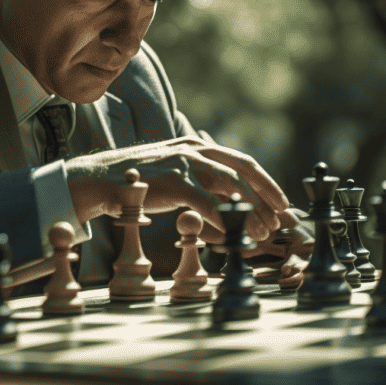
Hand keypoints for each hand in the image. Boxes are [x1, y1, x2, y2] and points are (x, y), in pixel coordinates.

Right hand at [65, 135, 288, 240]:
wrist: (98, 182)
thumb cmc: (137, 186)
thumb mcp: (175, 180)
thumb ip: (201, 187)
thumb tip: (230, 213)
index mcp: (197, 146)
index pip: (243, 162)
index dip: (267, 184)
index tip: (284, 206)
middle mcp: (194, 148)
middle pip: (245, 170)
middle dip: (270, 196)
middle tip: (287, 221)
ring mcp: (184, 162)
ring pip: (232, 187)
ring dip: (252, 213)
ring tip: (264, 234)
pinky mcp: (174, 181)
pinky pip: (209, 204)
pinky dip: (226, 222)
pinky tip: (235, 237)